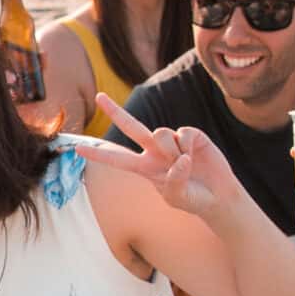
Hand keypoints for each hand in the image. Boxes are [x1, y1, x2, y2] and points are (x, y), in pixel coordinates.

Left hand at [86, 94, 241, 218]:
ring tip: (185, 163)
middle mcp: (154, 151)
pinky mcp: (191, 134)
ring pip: (161, 133)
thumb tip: (180, 159)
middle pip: (131, 126)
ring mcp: (172, 141)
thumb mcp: (178, 197)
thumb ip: (174, 181)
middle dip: (115, 111)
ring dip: (173, 151)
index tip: (77, 149)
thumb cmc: (193, 199)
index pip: (116, 159)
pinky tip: (196, 154)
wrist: (217, 195)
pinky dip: (189, 146)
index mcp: (144, 168)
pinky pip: (184, 133)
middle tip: (99, 96)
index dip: (98, 153)